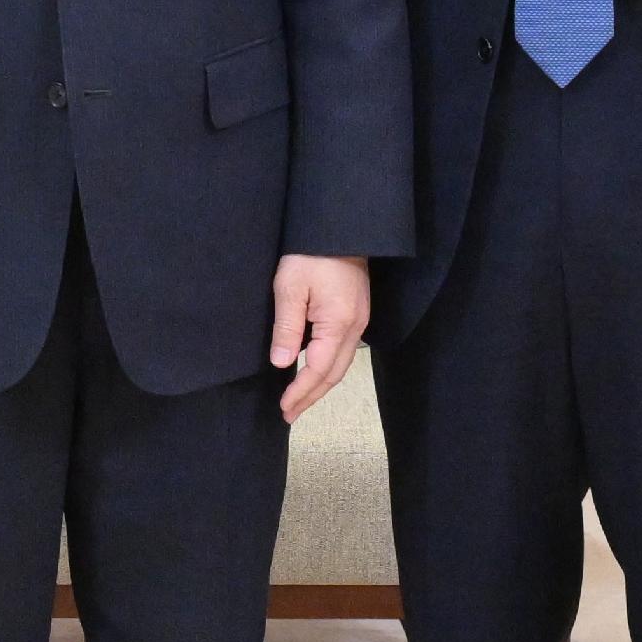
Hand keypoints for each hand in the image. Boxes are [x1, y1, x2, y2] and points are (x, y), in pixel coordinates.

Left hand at [268, 255, 370, 421]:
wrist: (339, 227)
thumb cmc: (311, 254)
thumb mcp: (290, 288)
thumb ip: (287, 328)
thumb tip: (282, 363)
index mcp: (339, 323)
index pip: (319, 370)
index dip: (301, 391)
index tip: (284, 407)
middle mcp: (355, 328)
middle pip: (335, 374)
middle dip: (312, 397)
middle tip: (290, 414)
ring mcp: (360, 320)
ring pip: (341, 365)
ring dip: (320, 385)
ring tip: (299, 400)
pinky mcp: (357, 313)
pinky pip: (344, 351)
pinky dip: (328, 368)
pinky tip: (313, 371)